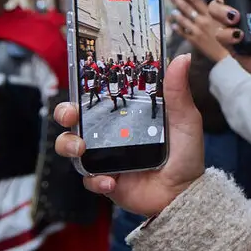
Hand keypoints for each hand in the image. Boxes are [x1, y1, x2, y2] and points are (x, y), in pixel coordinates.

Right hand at [53, 55, 204, 216]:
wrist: (183, 193)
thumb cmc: (185, 153)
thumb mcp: (184, 120)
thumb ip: (178, 92)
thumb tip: (182, 57)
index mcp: (125, 114)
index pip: (97, 95)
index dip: (83, 86)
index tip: (79, 79)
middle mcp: (109, 133)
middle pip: (74, 118)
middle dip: (65, 113)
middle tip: (70, 115)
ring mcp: (103, 157)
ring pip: (70, 146)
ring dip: (69, 145)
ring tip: (82, 149)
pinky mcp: (103, 180)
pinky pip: (88, 178)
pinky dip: (95, 180)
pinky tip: (111, 181)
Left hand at [167, 0, 232, 62]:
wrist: (231, 55)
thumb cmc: (236, 36)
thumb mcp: (233, 16)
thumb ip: (223, 5)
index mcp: (211, 14)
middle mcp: (203, 21)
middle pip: (188, 8)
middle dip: (178, 0)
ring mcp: (198, 31)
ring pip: (184, 20)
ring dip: (177, 14)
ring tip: (172, 10)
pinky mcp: (196, 42)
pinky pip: (184, 34)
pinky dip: (178, 29)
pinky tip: (173, 26)